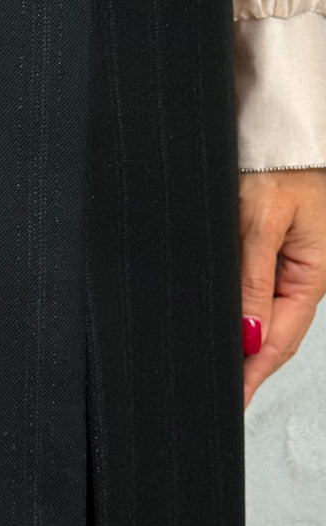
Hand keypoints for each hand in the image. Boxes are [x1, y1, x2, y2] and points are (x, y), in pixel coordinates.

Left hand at [239, 169, 325, 409]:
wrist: (280, 128)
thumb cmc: (279, 164)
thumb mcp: (262, 221)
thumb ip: (253, 278)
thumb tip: (251, 335)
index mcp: (311, 275)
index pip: (280, 341)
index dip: (255, 373)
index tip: (233, 398)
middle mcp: (303, 274)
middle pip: (274, 332)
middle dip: (248, 362)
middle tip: (218, 385)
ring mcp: (289, 262)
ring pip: (264, 310)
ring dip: (243, 336)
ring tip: (215, 359)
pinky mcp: (273, 245)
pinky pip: (257, 286)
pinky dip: (240, 305)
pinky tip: (222, 315)